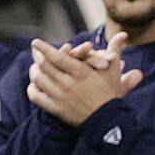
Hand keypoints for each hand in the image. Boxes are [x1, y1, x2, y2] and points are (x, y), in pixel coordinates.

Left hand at [27, 31, 142, 126]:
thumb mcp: (113, 71)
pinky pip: (37, 97)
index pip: (57, 56)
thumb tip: (122, 34)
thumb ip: (114, 50)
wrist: (108, 120)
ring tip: (35, 67)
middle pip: (44, 66)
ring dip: (34, 71)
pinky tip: (34, 85)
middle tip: (35, 52)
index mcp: (81, 73)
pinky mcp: (56, 109)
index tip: (36, 42)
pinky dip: (32, 89)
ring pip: (38, 80)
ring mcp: (60, 97)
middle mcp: (68, 84)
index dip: (44, 48)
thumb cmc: (110, 94)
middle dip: (37, 57)